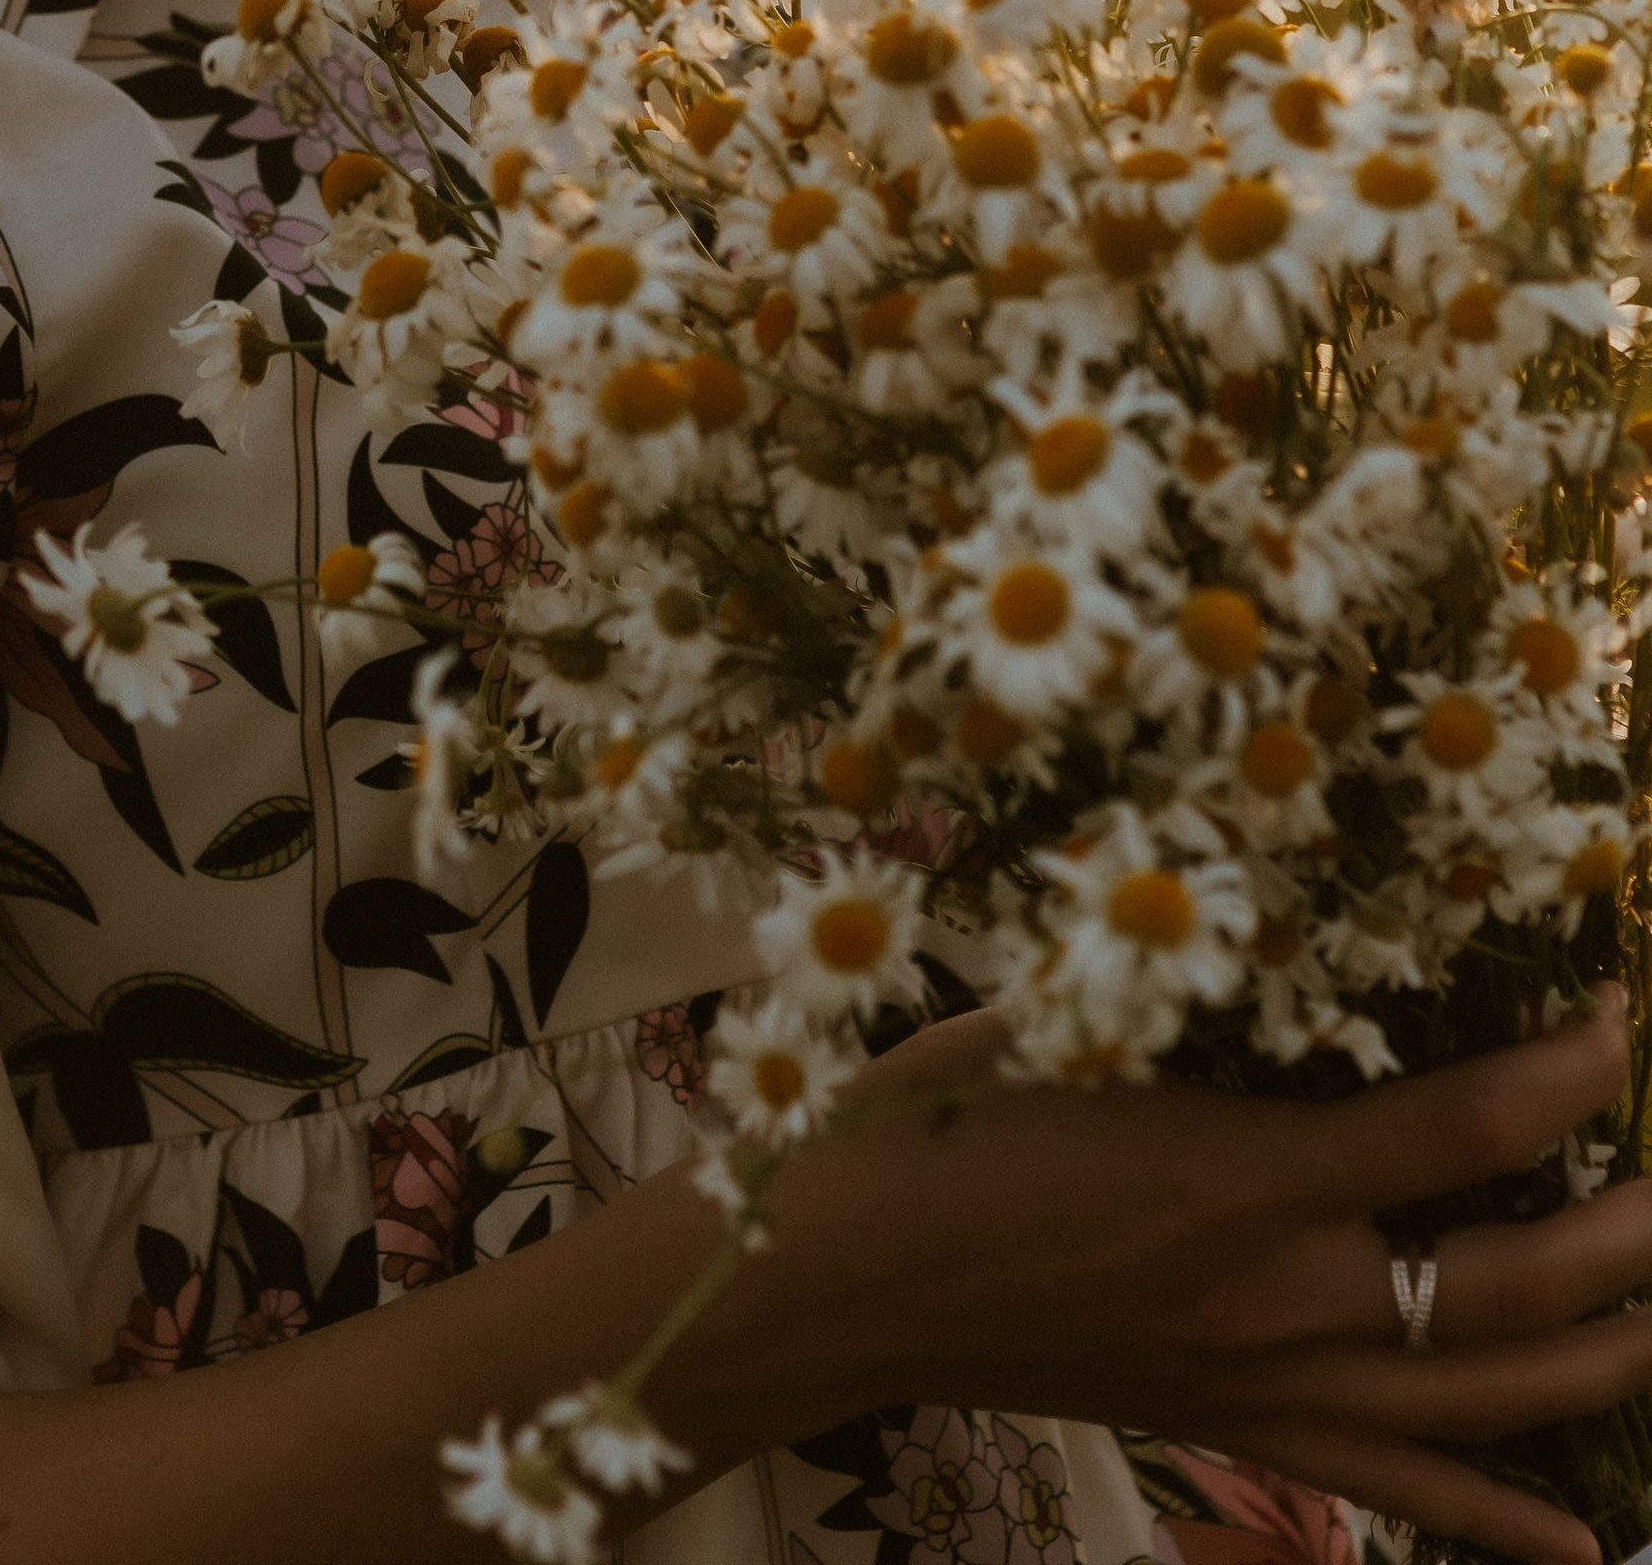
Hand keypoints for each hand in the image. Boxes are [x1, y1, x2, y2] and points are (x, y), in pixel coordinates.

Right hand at [718, 996, 1650, 1564]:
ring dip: (1609, 1358)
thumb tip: (1281, 910)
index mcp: (1243, 1170)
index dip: (1567, 1073)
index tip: (1625, 1017)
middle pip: (1516, 1285)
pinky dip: (1505, 1521)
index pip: (1464, 1125)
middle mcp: (1283, 1295)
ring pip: (1490, 1401)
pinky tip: (1589, 1543)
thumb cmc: (933, 1118)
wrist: (839, 1278)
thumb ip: (1184, 980)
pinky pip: (1400, 1492)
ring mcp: (1269, 1385)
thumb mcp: (1068, 1014)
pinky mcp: (1238, 1432)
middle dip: (1635, 1232)